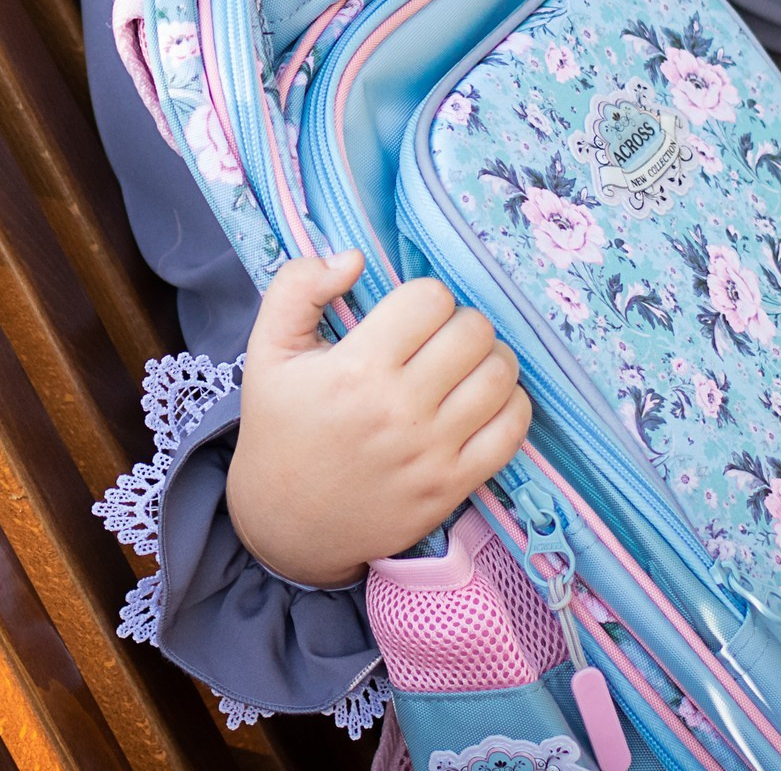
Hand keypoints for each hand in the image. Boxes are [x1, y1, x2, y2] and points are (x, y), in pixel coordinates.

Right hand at [225, 252, 531, 587]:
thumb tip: (354, 258)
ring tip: (462, 366)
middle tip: (437, 340)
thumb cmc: (280, 428)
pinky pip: (513, 429)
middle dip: (459, 323)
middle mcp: (400, 410)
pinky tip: (481, 401)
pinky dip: (509, 404)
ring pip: (501, 374)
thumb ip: (298, 286)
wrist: (286, 522)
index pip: (430, 299)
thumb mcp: (266, 350)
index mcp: (356, 369)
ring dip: (488, 359)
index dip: (422, 298)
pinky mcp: (454, 486)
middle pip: (474, 331)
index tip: (406, 318)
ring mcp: (433, 452)